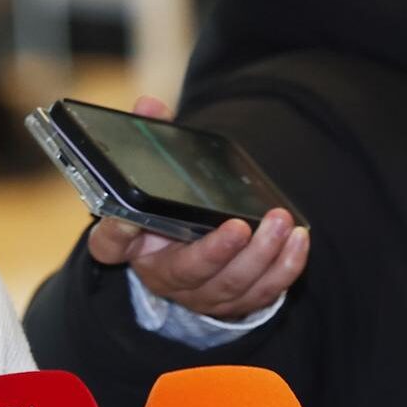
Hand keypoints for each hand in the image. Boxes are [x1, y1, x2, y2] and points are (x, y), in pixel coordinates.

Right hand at [85, 96, 309, 319]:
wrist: (190, 255)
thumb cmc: (168, 212)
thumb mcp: (153, 181)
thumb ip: (150, 143)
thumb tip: (149, 105)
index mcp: (132, 244)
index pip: (109, 243)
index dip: (115, 233)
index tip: (127, 218)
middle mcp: (163, 275)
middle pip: (187, 272)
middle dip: (218, 251)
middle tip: (242, 225)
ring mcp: (201, 293)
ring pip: (231, 284)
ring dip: (260, 256)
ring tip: (281, 223)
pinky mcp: (236, 301)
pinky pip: (262, 292)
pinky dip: (283, 268)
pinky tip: (297, 241)